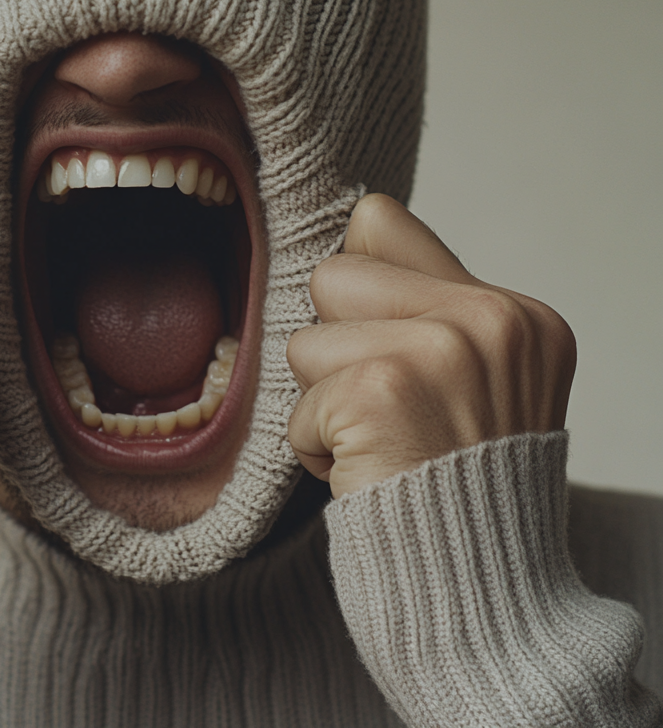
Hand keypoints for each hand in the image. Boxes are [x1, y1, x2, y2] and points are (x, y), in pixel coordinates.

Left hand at [286, 194, 574, 498]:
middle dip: (336, 346)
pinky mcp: (378, 393)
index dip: (358, 285)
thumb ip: (428, 308)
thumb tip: (352, 233)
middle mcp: (485, 321)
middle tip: (387, 404)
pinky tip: (368, 472)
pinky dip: (316, 450)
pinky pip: (295, 406)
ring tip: (381, 442)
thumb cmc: (463, 481)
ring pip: (303, 342)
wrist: (486, 587)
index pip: (378, 221)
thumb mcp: (482, 379)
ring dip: (323, 404)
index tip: (378, 338)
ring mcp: (435, 351)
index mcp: (512, 312)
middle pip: (330, 274)